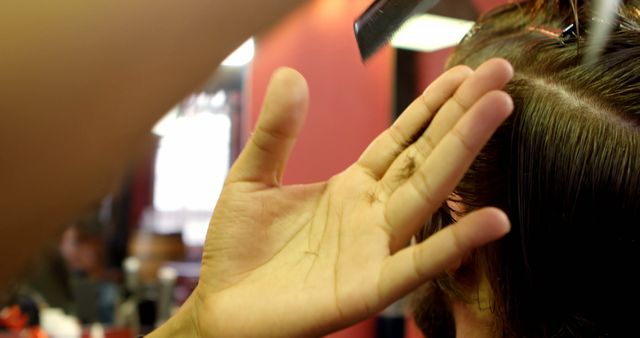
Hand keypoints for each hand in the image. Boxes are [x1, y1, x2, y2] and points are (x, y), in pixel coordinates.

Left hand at [165, 58, 513, 337]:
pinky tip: (493, 220)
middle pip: (426, 155)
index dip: (432, 105)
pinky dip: (455, 243)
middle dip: (463, 113)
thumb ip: (276, 132)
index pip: (402, 138)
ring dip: (464, 152)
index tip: (464, 73)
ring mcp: (374, 247)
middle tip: (501, 74)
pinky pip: (417, 263)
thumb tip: (290, 75)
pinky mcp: (367, 287)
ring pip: (428, 193)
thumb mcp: (252, 177)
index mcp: (351, 187)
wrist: (223, 307)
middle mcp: (372, 213)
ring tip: (500, 109)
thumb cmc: (239, 248)